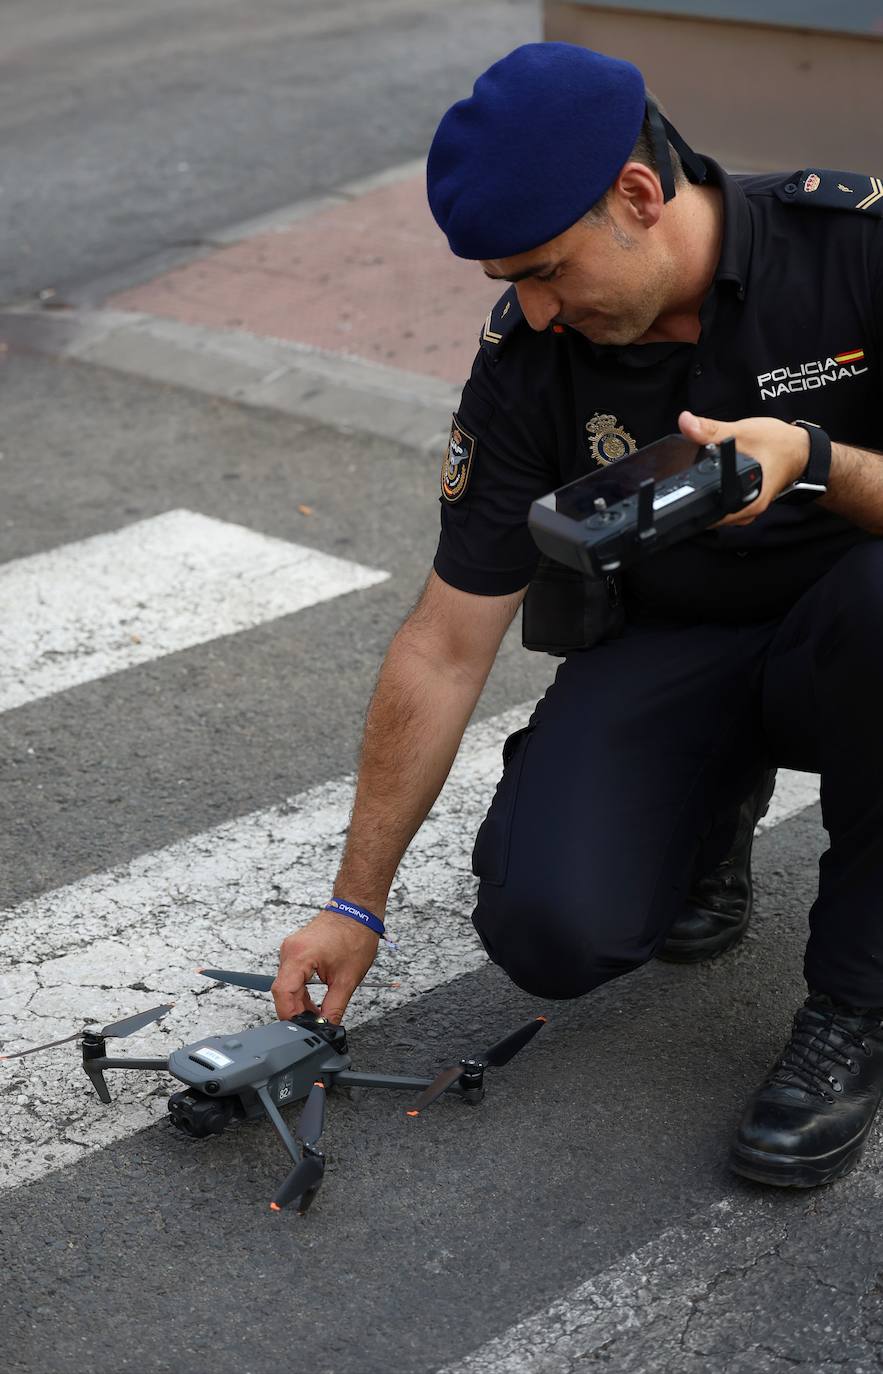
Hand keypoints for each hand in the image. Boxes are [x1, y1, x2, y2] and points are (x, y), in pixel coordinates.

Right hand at [272, 910, 379, 1023]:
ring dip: (299, 1002)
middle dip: (296, 1011)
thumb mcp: (347, 979)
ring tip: (317, 1013)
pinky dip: (300, 991)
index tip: (302, 1027)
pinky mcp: (296, 950)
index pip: (283, 993)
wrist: (358, 911)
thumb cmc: (356, 935)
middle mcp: (290, 950)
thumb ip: (334, 1007)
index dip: (290, 1014)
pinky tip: (311, 1001)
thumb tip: (326, 1026)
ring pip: (286, 985)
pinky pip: (291, 976)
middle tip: (314, 1024)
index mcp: (299, 955)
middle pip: (282, 991)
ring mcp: (291, 949)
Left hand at [678, 410, 808, 526]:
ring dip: (703, 496)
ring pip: (716, 510)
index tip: (675, 495)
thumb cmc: (780, 444)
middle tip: (680, 483)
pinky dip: (713, 492)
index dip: (690, 506)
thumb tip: (686, 422)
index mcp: (750, 502)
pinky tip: (707, 479)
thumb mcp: (744, 432)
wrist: (802, 450)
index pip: (711, 515)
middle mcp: (748, 512)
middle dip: (694, 500)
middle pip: (710, 516)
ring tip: (692, 480)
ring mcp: (746, 509)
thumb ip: (712, 430)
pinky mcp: (744, 502)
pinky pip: (722, 503)